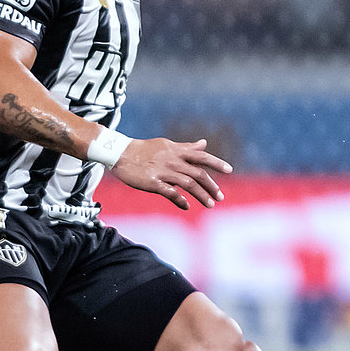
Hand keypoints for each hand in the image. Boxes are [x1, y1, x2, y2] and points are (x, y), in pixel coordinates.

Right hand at [112, 136, 232, 210]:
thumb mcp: (168, 145)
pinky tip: (187, 206)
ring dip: (201, 195)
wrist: (120, 153)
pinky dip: (180, 200)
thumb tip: (204, 143)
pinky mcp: (152, 182)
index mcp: (177, 151)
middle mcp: (173, 161)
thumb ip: (187, 147)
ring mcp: (163, 171)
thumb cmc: (145, 149)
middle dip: (211, 186)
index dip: (216, 163)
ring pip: (188, 184)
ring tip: (210, 204)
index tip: (229, 170)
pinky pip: (170, 192)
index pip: (201, 157)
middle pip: (198, 173)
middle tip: (220, 197)